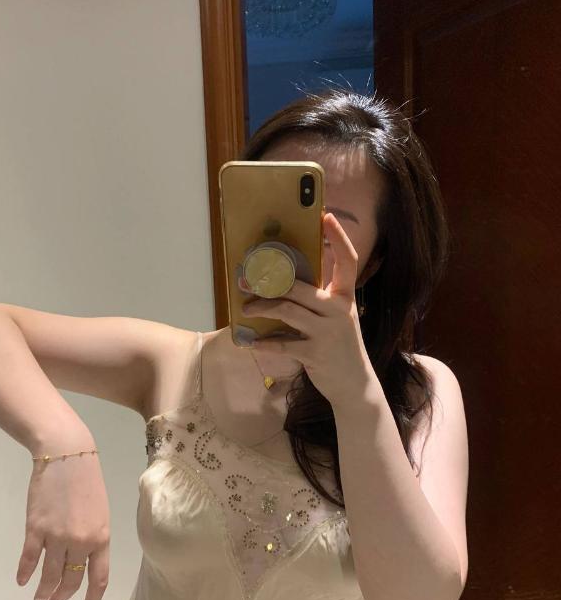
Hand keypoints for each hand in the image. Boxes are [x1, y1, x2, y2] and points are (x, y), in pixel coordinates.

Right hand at [16, 432, 109, 599]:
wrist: (68, 457)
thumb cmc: (87, 481)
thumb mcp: (100, 511)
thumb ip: (94, 536)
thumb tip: (84, 557)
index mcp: (102, 537)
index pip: (99, 578)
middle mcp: (81, 542)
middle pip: (72, 581)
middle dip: (63, 596)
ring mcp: (57, 537)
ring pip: (50, 576)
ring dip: (43, 591)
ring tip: (39, 597)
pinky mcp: (36, 529)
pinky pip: (29, 560)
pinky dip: (25, 573)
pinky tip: (22, 581)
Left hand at [241, 212, 369, 403]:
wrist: (354, 384)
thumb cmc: (339, 344)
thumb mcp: (337, 317)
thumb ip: (319, 297)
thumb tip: (286, 276)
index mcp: (345, 297)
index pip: (348, 260)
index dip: (339, 237)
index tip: (326, 216)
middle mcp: (339, 310)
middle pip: (300, 286)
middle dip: (269, 282)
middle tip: (246, 280)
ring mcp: (328, 332)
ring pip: (287, 310)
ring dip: (262, 308)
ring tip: (246, 309)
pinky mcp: (315, 354)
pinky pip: (282, 344)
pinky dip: (263, 343)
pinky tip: (250, 341)